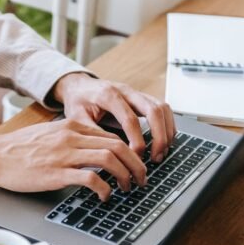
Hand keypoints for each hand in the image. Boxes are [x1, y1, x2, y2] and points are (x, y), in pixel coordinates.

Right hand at [0, 119, 146, 199]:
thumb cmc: (19, 149)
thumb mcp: (50, 134)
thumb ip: (72, 138)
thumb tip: (95, 149)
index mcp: (71, 126)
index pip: (112, 135)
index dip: (131, 151)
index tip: (136, 164)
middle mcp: (71, 137)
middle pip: (118, 146)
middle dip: (136, 164)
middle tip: (142, 178)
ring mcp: (64, 155)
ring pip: (109, 159)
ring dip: (126, 175)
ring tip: (129, 188)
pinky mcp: (56, 173)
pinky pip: (90, 179)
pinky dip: (104, 188)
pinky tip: (105, 196)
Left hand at [52, 73, 175, 161]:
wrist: (79, 86)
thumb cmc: (77, 102)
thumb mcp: (76, 119)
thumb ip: (93, 134)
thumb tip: (110, 156)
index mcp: (108, 95)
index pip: (130, 119)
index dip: (137, 141)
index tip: (136, 158)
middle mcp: (126, 91)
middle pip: (153, 110)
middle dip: (159, 136)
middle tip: (156, 157)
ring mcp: (136, 93)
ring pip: (162, 107)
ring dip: (167, 131)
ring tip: (162, 152)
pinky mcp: (142, 98)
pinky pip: (162, 108)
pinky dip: (167, 125)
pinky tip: (163, 141)